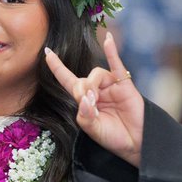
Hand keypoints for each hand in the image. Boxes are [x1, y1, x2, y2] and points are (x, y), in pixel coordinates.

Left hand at [44, 31, 142, 166]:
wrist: (134, 142)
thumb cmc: (112, 138)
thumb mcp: (92, 130)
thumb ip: (85, 116)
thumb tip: (86, 98)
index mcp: (84, 101)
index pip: (67, 80)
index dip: (57, 67)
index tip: (47, 52)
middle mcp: (97, 90)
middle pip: (82, 79)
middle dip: (81, 89)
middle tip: (88, 103)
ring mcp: (110, 86)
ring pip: (96, 73)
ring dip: (92, 84)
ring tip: (96, 99)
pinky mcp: (125, 84)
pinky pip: (117, 64)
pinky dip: (111, 51)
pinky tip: (107, 39)